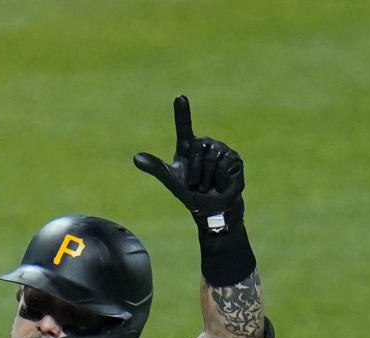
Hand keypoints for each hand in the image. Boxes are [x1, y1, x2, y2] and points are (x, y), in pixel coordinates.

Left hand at [133, 95, 243, 232]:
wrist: (211, 209)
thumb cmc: (190, 194)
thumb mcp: (171, 182)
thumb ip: (156, 168)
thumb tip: (135, 157)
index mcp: (188, 147)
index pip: (184, 127)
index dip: (182, 113)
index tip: (179, 97)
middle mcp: (204, 143)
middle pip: (198, 148)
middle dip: (195, 172)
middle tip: (196, 185)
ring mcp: (220, 149)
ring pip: (212, 158)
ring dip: (207, 179)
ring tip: (208, 186)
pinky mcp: (233, 158)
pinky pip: (224, 166)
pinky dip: (219, 181)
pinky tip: (220, 185)